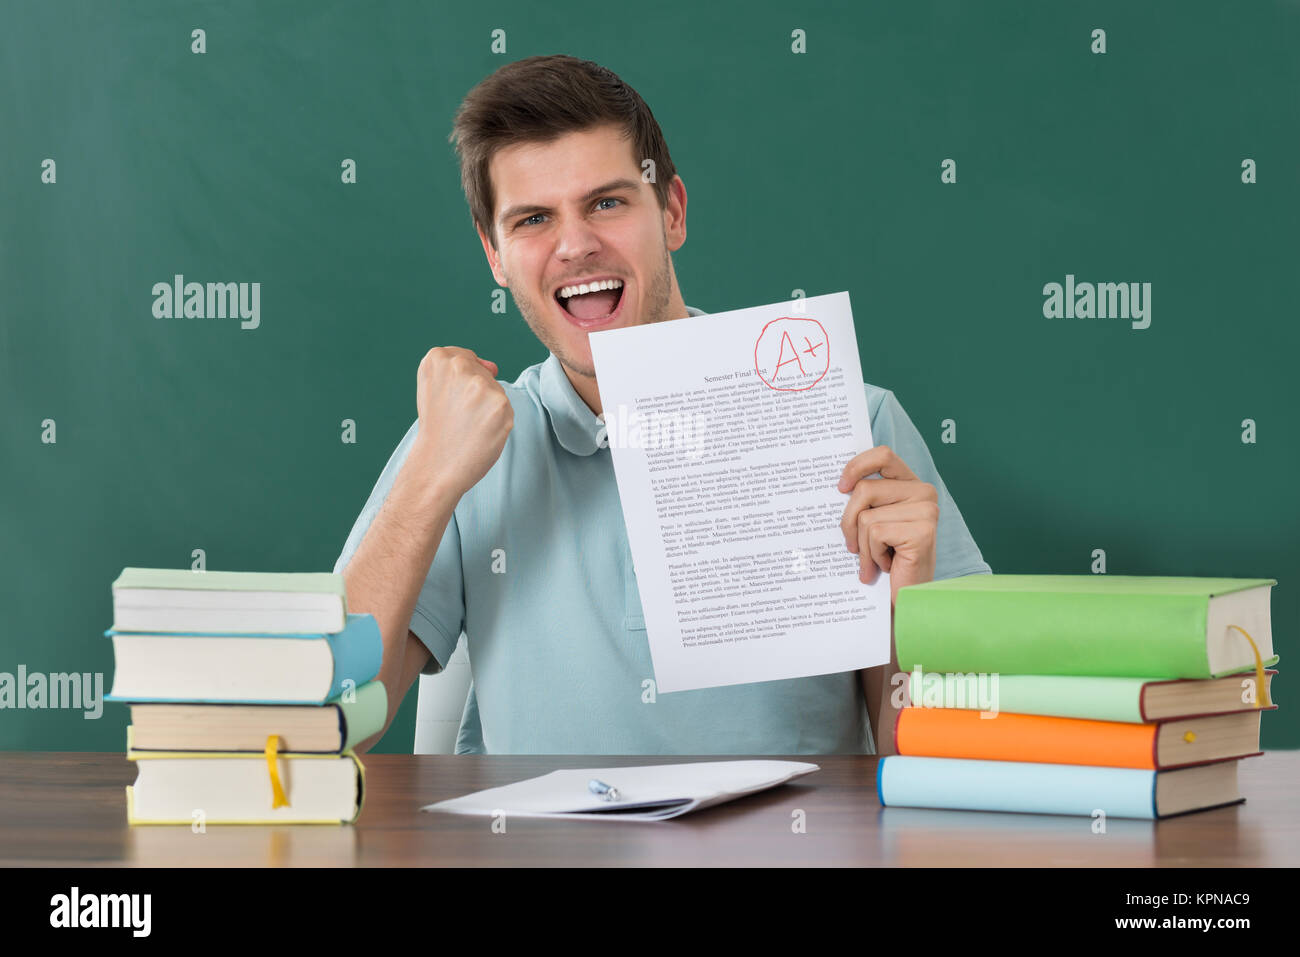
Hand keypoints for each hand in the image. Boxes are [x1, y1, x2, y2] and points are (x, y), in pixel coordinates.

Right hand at [412, 347, 512, 498]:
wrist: (437, 465)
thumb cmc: (437, 427)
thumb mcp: (432, 387)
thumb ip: (458, 367)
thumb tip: (493, 367)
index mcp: (437, 358)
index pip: (465, 358)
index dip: (459, 383)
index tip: (448, 402)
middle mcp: (459, 366)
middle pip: (482, 372)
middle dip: (475, 394)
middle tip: (457, 416)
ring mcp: (481, 384)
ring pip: (495, 389)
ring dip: (487, 407)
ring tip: (468, 424)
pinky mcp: (500, 404)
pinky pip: (506, 406)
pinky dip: (498, 420)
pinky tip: (480, 431)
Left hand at [837, 445, 937, 606]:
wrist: (906, 598)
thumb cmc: (887, 560)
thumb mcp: (873, 523)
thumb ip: (864, 500)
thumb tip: (837, 484)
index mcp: (912, 484)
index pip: (883, 455)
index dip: (857, 466)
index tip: (840, 487)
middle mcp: (924, 492)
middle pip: (864, 490)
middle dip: (849, 522)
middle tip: (853, 547)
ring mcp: (927, 510)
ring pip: (866, 516)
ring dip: (862, 545)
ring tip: (875, 559)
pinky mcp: (923, 530)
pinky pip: (875, 533)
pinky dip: (872, 555)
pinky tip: (888, 565)